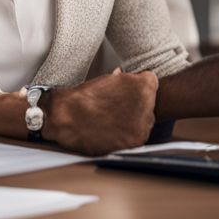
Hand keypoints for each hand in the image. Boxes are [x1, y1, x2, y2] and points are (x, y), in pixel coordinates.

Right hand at [42, 68, 157, 155]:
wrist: (67, 119)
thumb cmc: (83, 99)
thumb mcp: (106, 80)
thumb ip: (123, 79)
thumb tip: (124, 76)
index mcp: (143, 86)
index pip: (151, 83)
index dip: (137, 87)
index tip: (128, 91)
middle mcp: (148, 105)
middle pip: (149, 104)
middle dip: (136, 105)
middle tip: (117, 106)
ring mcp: (143, 125)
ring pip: (145, 121)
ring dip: (133, 121)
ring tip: (113, 119)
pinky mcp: (136, 142)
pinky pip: (137, 136)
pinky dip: (128, 134)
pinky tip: (113, 130)